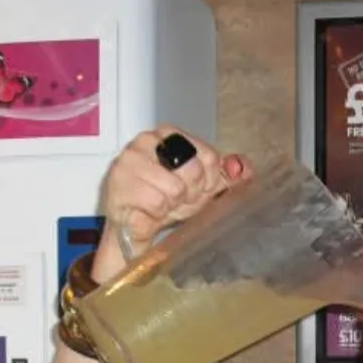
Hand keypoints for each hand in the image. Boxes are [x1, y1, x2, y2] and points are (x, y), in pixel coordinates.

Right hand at [94, 125, 251, 276]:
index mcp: (169, 135)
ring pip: (174, 188)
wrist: (136, 227)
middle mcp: (146, 141)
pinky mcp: (119, 183)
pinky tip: (148, 211)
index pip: (210, 157)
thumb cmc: (168, 202)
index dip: (209, 182)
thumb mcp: (204, 188)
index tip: (197, 190)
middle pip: (194, 170)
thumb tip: (243, 167)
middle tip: (177, 199)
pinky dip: (156, 213)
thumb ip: (227, 174)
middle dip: (191, 193)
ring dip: (172, 205)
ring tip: (162, 205)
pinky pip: (155, 202)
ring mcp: (129, 160)